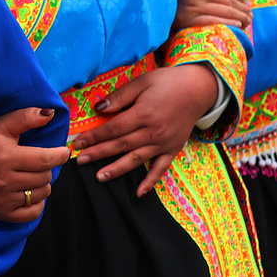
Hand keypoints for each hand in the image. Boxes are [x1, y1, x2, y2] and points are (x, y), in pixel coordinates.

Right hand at [0, 106, 68, 221]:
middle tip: (34, 161)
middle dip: (45, 167)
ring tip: (28, 174)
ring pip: (42, 193)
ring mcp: (3, 199)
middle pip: (45, 177)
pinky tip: (27, 191)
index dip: (59, 155)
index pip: (45, 160)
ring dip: (41, 183)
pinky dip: (36, 203)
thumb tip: (50, 113)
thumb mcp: (0, 125)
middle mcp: (3, 181)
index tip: (62, 151)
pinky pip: (33, 213)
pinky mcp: (2, 212)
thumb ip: (25, 117)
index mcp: (5, 158)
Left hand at [68, 65, 219, 194]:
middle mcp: (153, 132)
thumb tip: (98, 108)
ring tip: (99, 177)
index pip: (113, 129)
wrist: (197, 90)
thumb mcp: (140, 82)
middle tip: (79, 161)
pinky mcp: (173, 150)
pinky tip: (138, 193)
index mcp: (143, 114)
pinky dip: (150, 182)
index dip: (94, 137)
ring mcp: (164, 144)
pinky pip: (160, 169)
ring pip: (136, 159)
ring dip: (117, 169)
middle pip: (120, 146)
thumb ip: (119, 97)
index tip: (78, 143)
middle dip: (98, 154)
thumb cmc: (166, 83)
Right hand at [173, 0, 249, 31]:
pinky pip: (213, 23)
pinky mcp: (186, 19)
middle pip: (229, 1)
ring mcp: (191, 5)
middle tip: (250, 16)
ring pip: (225, 13)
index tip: (246, 3)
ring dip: (240, 19)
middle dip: (244, 10)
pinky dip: (228, 25)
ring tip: (246, 22)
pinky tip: (236, 26)